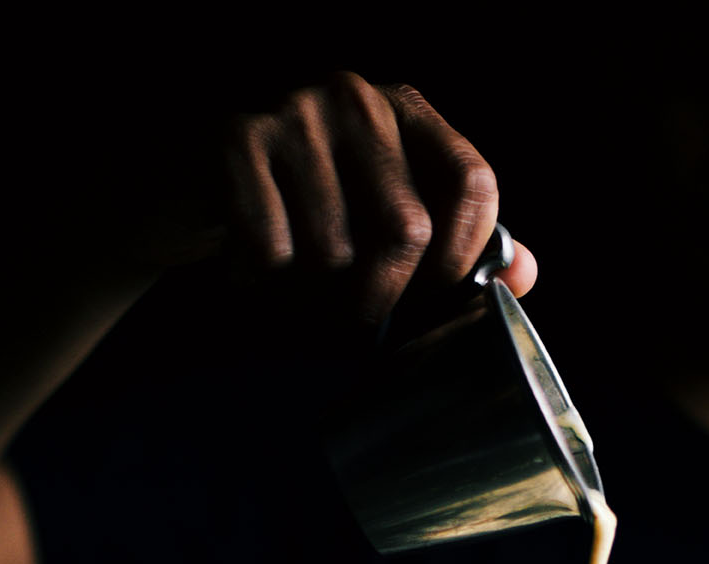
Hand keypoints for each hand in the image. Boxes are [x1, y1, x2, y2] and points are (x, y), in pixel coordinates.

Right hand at [218, 73, 536, 324]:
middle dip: (379, 302)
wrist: (184, 193)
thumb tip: (524, 274)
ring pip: (335, 251)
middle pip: (408, 230)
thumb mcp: (379, 219)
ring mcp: (297, 110)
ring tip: (288, 285)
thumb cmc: (297, 212)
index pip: (473, 183)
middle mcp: (358, 97)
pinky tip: (248, 267)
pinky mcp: (238, 137)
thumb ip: (454, 244)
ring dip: (309, 296)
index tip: (433, 303)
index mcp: (406, 109)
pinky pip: (274, 248)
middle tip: (349, 323)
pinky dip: (259, 281)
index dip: (463, 260)